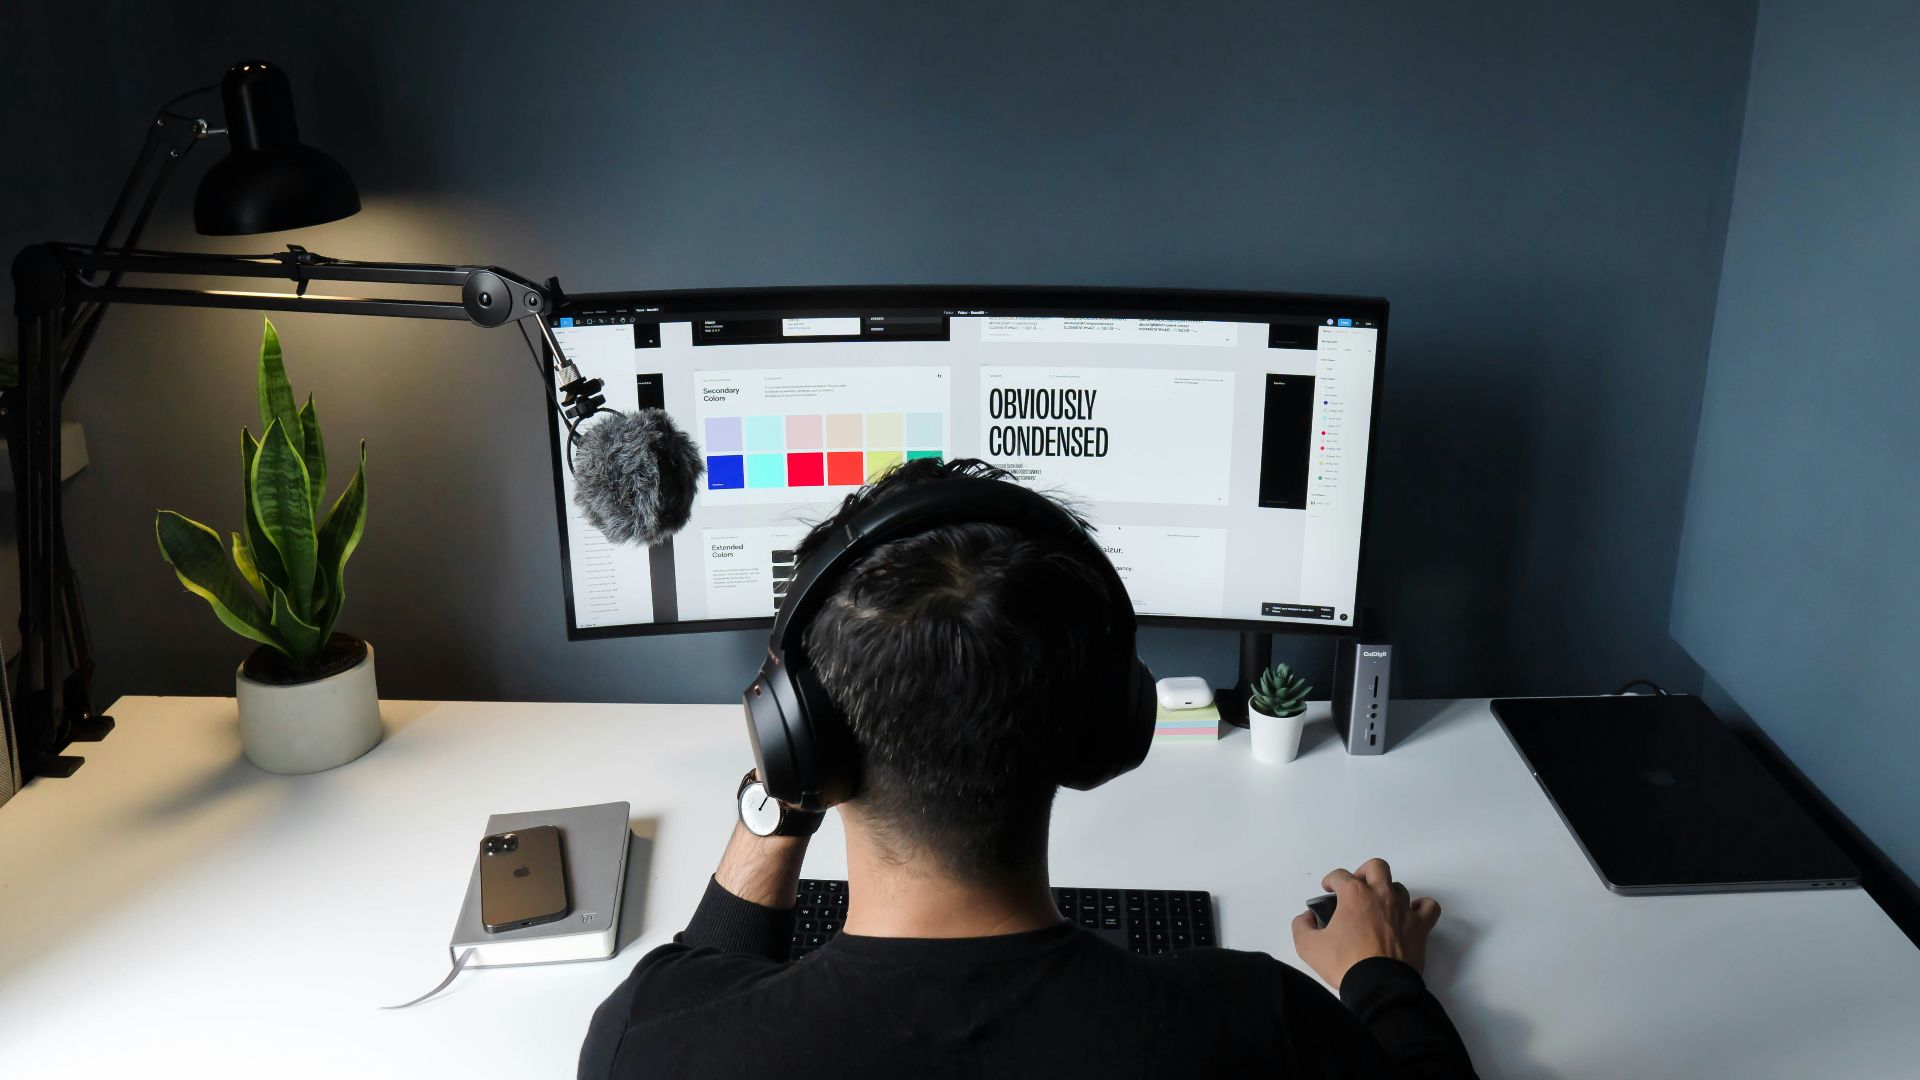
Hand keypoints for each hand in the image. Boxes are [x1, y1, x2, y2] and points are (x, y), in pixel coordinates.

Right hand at [1290, 857, 1440, 989]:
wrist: (1378, 987)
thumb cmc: (1344, 963)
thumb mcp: (1308, 946)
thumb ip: (1302, 926)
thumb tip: (1308, 917)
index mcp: (1354, 894)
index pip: (1340, 875)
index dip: (1330, 880)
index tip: (1327, 890)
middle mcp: (1381, 894)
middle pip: (1376, 867)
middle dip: (1364, 872)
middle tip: (1356, 889)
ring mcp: (1404, 909)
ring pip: (1399, 887)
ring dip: (1388, 893)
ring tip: (1379, 908)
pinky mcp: (1421, 927)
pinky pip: (1429, 907)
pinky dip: (1421, 907)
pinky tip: (1411, 915)